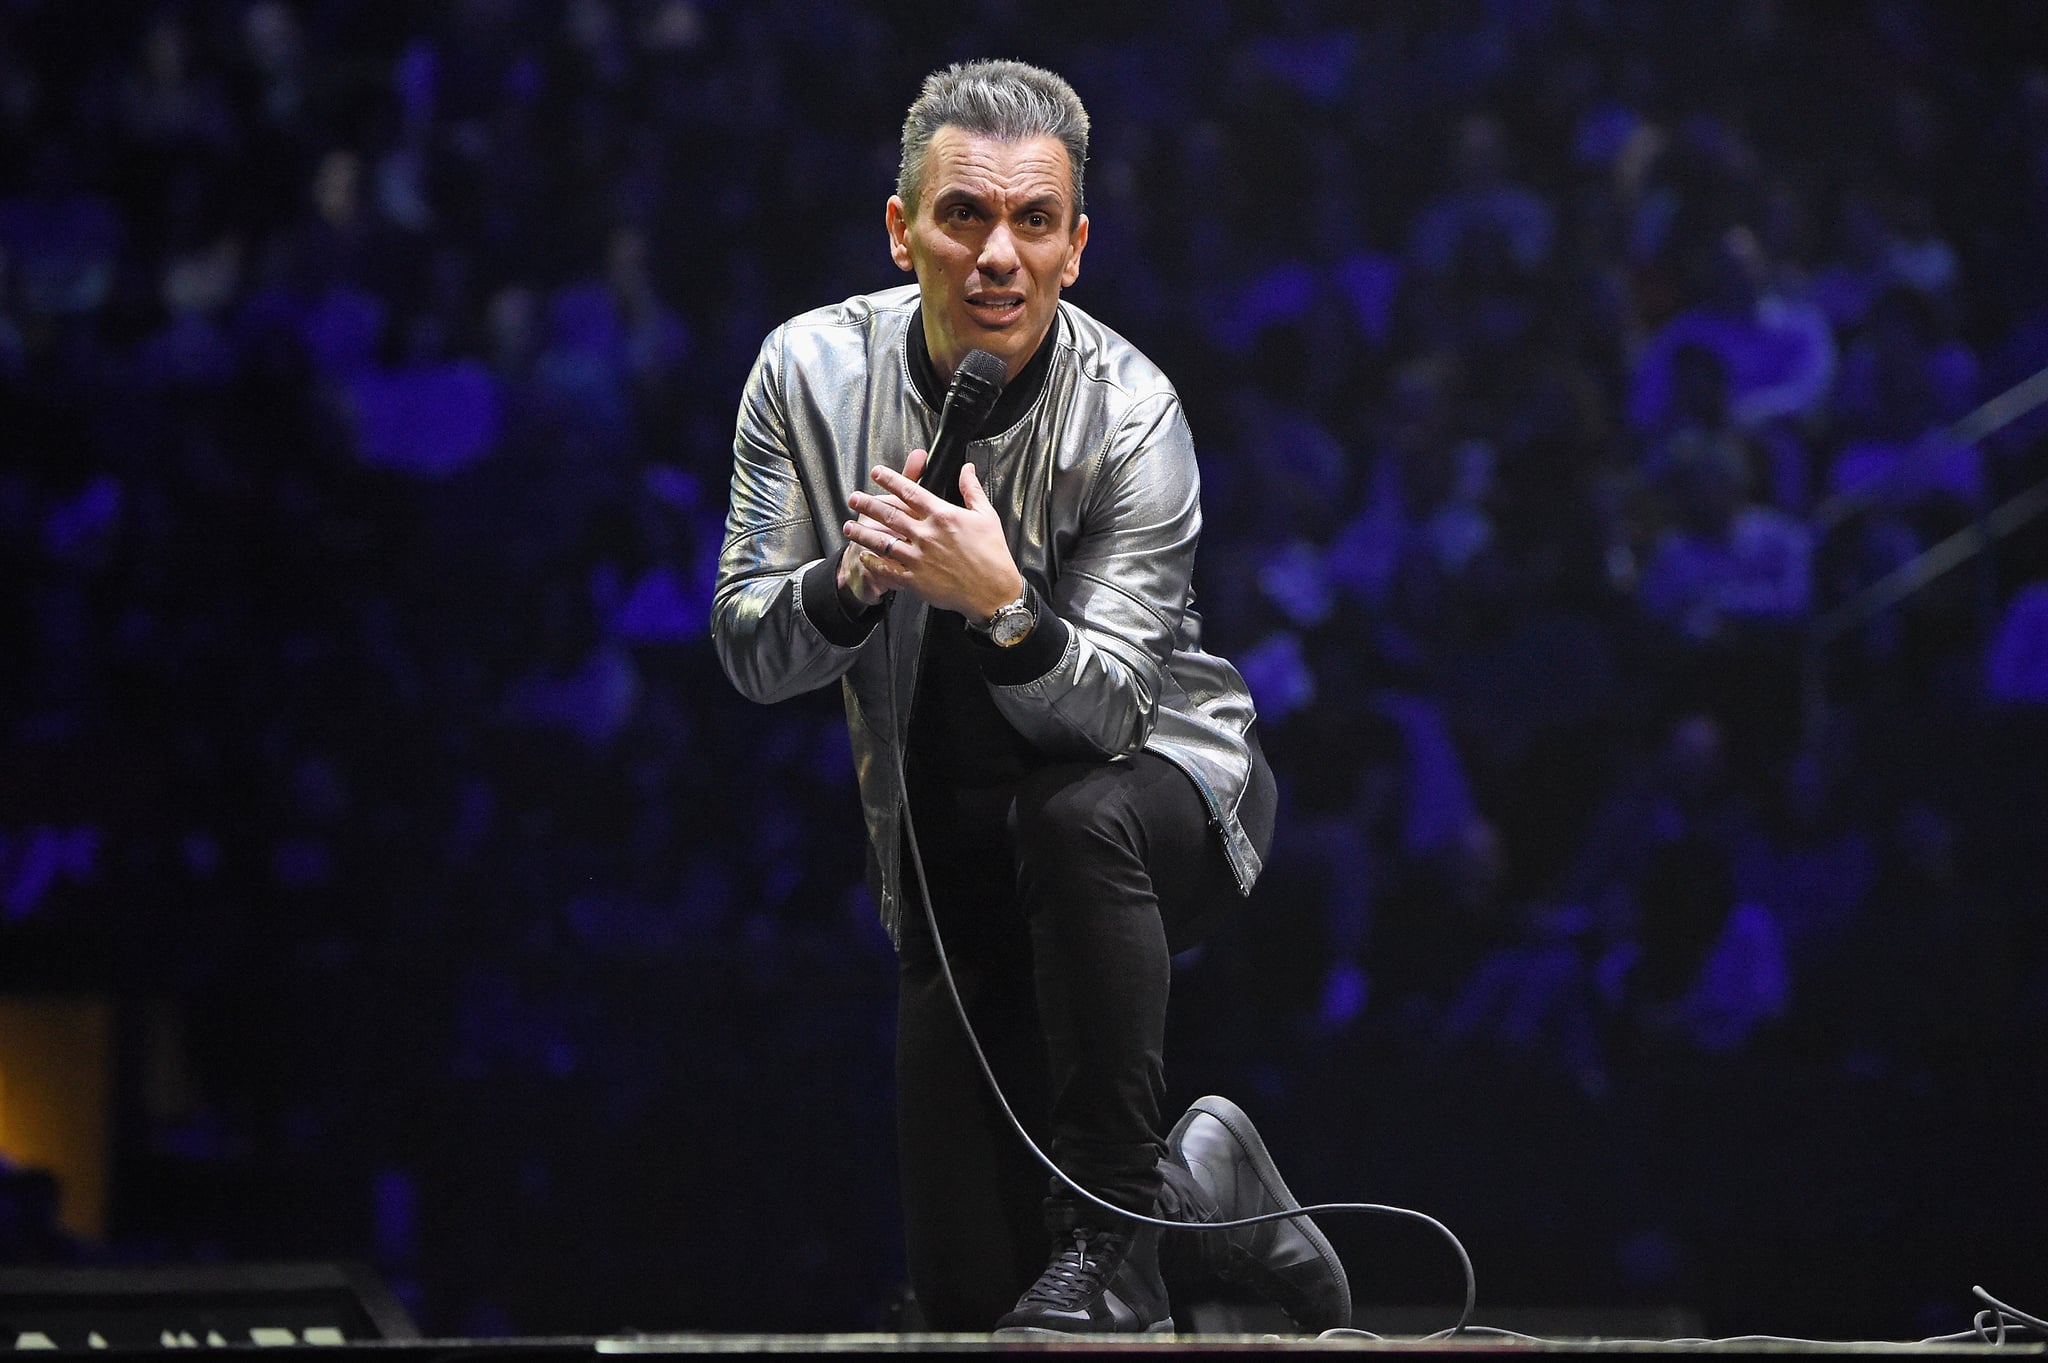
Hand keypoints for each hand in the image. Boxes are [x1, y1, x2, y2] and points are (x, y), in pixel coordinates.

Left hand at [842, 458, 1021, 620]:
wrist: (992, 592)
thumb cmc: (992, 554)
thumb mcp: (986, 516)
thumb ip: (972, 490)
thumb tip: (967, 469)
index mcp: (942, 515)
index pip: (910, 492)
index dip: (890, 480)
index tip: (876, 473)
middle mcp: (926, 534)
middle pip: (888, 514)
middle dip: (867, 505)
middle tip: (853, 498)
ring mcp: (918, 558)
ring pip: (882, 541)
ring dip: (862, 533)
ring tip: (848, 527)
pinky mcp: (915, 580)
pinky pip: (887, 569)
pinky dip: (874, 563)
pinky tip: (864, 557)